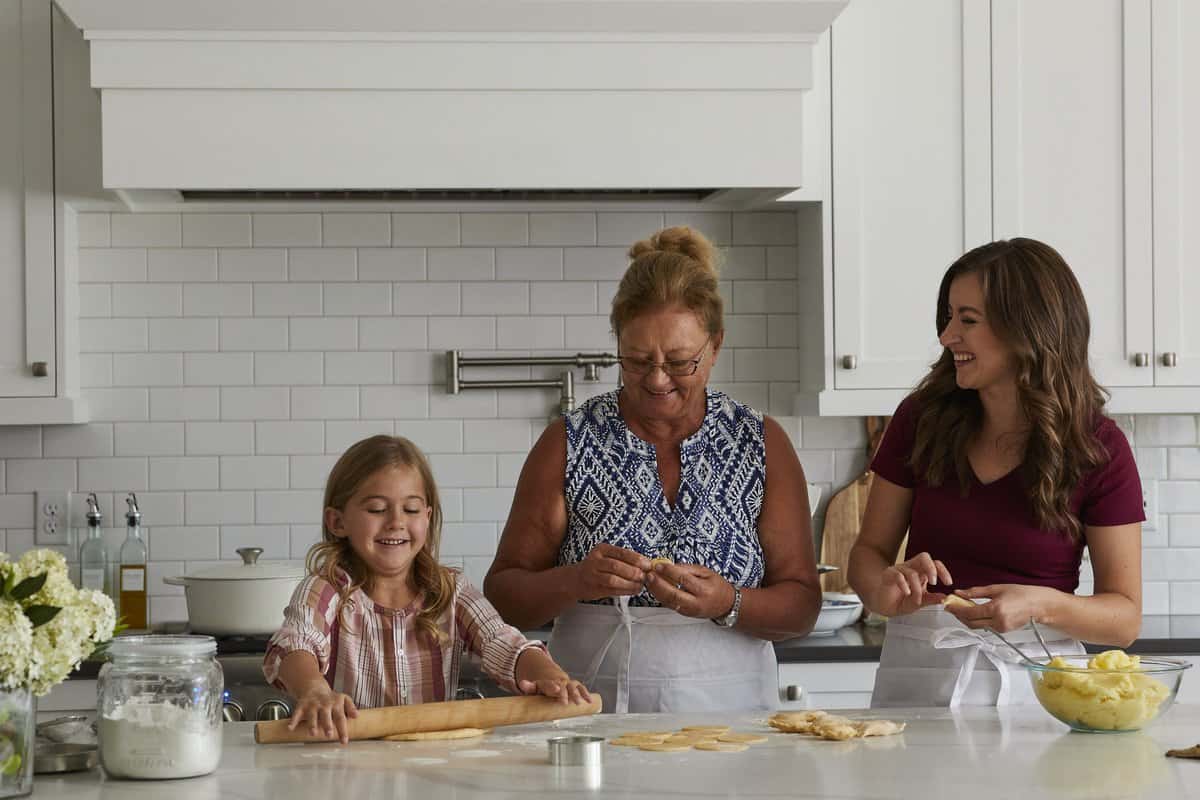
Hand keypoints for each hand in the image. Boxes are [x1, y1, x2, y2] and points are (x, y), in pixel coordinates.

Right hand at [288, 683, 358, 743]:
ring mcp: (312, 705)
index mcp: (336, 704)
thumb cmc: (331, 698)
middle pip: (326, 716)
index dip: (342, 729)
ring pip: (312, 715)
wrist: (314, 687)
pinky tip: (290, 728)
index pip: (341, 718)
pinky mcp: (301, 705)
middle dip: (327, 725)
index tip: (344, 741)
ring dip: (312, 724)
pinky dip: (293, 720)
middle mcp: (324, 705)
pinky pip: (296, 713)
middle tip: (329, 735)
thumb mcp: (343, 699)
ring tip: (313, 733)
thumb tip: (357, 716)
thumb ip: (351, 707)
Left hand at [515, 648, 592, 704]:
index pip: (550, 684)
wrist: (553, 681)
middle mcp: (560, 682)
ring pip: (573, 687)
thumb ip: (529, 686)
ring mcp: (568, 684)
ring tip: (578, 702)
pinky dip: (586, 694)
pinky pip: (581, 689)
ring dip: (576, 694)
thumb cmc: (544, 688)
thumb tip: (522, 683)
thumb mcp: (534, 688)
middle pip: (563, 686)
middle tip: (565, 701)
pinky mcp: (575, 687)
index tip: (556, 689)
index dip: (553, 686)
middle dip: (565, 693)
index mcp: (548, 683)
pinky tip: (590, 702)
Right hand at [572, 543, 650, 601]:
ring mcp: (593, 575)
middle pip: (616, 566)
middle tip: (644, 576)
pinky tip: (634, 590)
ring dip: (629, 583)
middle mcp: (595, 560)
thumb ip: (624, 559)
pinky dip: (625, 591)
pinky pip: (612, 590)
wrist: (577, 580)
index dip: (636, 559)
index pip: (621, 552)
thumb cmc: (597, 567)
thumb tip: (646, 564)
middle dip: (633, 572)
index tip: (648, 564)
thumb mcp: (607, 556)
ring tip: (640, 584)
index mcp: (602, 549)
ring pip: (613, 579)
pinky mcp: (594, 588)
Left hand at [644, 561, 735, 619]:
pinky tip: (654, 588)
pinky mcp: (684, 614)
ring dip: (655, 590)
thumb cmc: (718, 587)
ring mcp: (689, 610)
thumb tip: (671, 565)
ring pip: (668, 601)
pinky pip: (668, 605)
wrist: (726, 605)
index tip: (658, 564)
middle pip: (673, 594)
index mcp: (703, 590)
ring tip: (648, 580)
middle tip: (649, 574)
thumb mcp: (706, 572)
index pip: (683, 579)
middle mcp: (696, 602)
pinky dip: (659, 596)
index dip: (669, 571)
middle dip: (658, 583)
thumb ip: (688, 569)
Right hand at [871, 552, 951, 616]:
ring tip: (917, 600)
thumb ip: (932, 599)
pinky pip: (898, 575)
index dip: (943, 571)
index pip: (935, 564)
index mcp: (922, 572)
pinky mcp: (888, 574)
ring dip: (916, 588)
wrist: (886, 607)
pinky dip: (904, 585)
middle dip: (931, 568)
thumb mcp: (921, 602)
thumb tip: (945, 597)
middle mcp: (911, 568)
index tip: (948, 583)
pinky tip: (906, 593)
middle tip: (933, 582)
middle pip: (924, 557)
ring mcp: (899, 570)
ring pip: (911, 572)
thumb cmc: (902, 601)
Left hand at [943, 583, 1058, 632]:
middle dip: (959, 615)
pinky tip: (975, 612)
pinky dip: (977, 620)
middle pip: (970, 623)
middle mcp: (998, 621)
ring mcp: (1001, 628)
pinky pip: (985, 627)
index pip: (969, 613)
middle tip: (952, 606)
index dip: (956, 609)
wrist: (1039, 605)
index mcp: (995, 609)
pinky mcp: (1003, 631)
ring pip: (977, 626)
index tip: (948, 604)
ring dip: (967, 618)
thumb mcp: (996, 589)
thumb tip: (959, 593)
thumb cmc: (1021, 593)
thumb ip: (975, 592)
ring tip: (962, 608)